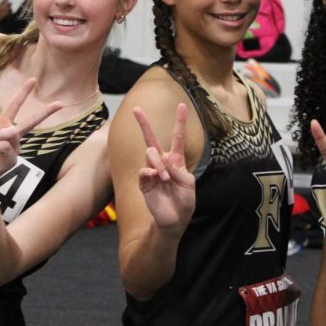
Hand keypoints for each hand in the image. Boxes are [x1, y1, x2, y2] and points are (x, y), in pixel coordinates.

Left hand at [0, 78, 61, 196]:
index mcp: (3, 126)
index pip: (14, 107)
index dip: (22, 94)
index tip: (33, 81)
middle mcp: (12, 136)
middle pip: (31, 122)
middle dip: (45, 112)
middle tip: (60, 104)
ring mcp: (14, 148)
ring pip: (10, 133)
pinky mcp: (13, 160)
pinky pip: (5, 146)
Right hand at [134, 103, 195, 231]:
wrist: (175, 220)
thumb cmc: (184, 202)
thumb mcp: (188, 184)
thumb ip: (178, 170)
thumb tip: (164, 161)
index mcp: (176, 161)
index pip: (177, 137)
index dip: (180, 121)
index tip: (181, 105)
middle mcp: (162, 163)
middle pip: (151, 138)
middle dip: (143, 123)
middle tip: (136, 109)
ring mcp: (151, 171)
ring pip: (150, 153)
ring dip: (159, 164)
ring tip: (165, 178)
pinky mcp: (143, 182)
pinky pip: (144, 170)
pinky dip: (151, 172)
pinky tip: (156, 178)